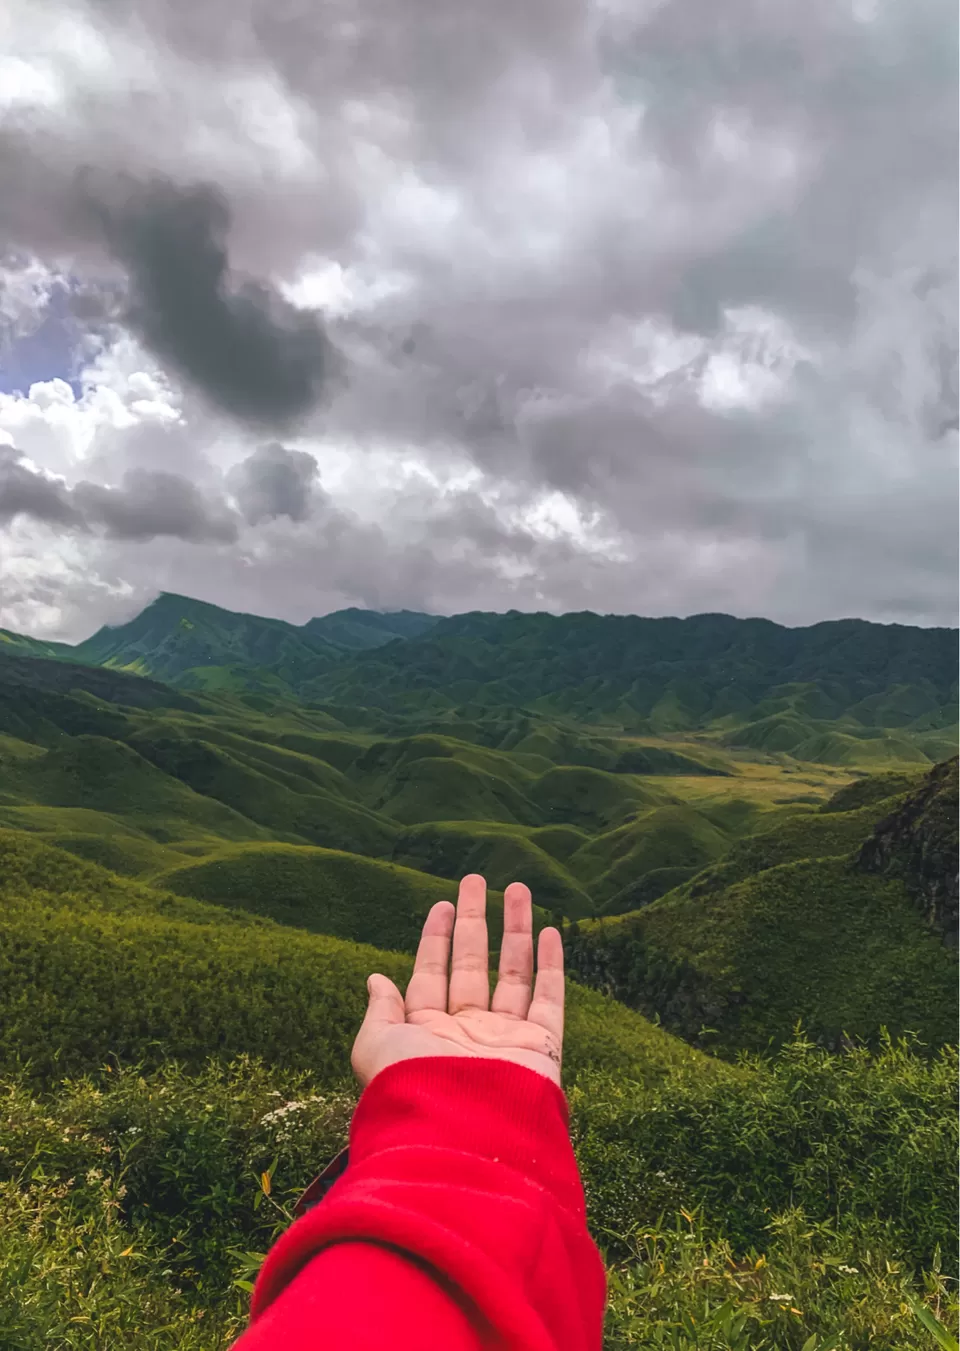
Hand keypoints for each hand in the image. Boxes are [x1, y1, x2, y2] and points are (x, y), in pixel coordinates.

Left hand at [351, 874, 564, 1088]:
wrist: (464, 1141)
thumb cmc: (414, 1093)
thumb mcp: (377, 1048)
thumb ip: (380, 1012)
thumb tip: (375, 978)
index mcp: (428, 1032)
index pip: (432, 973)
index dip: (436, 937)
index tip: (442, 903)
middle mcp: (467, 1032)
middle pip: (473, 963)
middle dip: (474, 921)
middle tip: (476, 879)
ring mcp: (505, 1037)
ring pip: (513, 972)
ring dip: (516, 929)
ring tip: (518, 888)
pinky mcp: (540, 1046)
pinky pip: (549, 997)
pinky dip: (551, 964)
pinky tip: (549, 931)